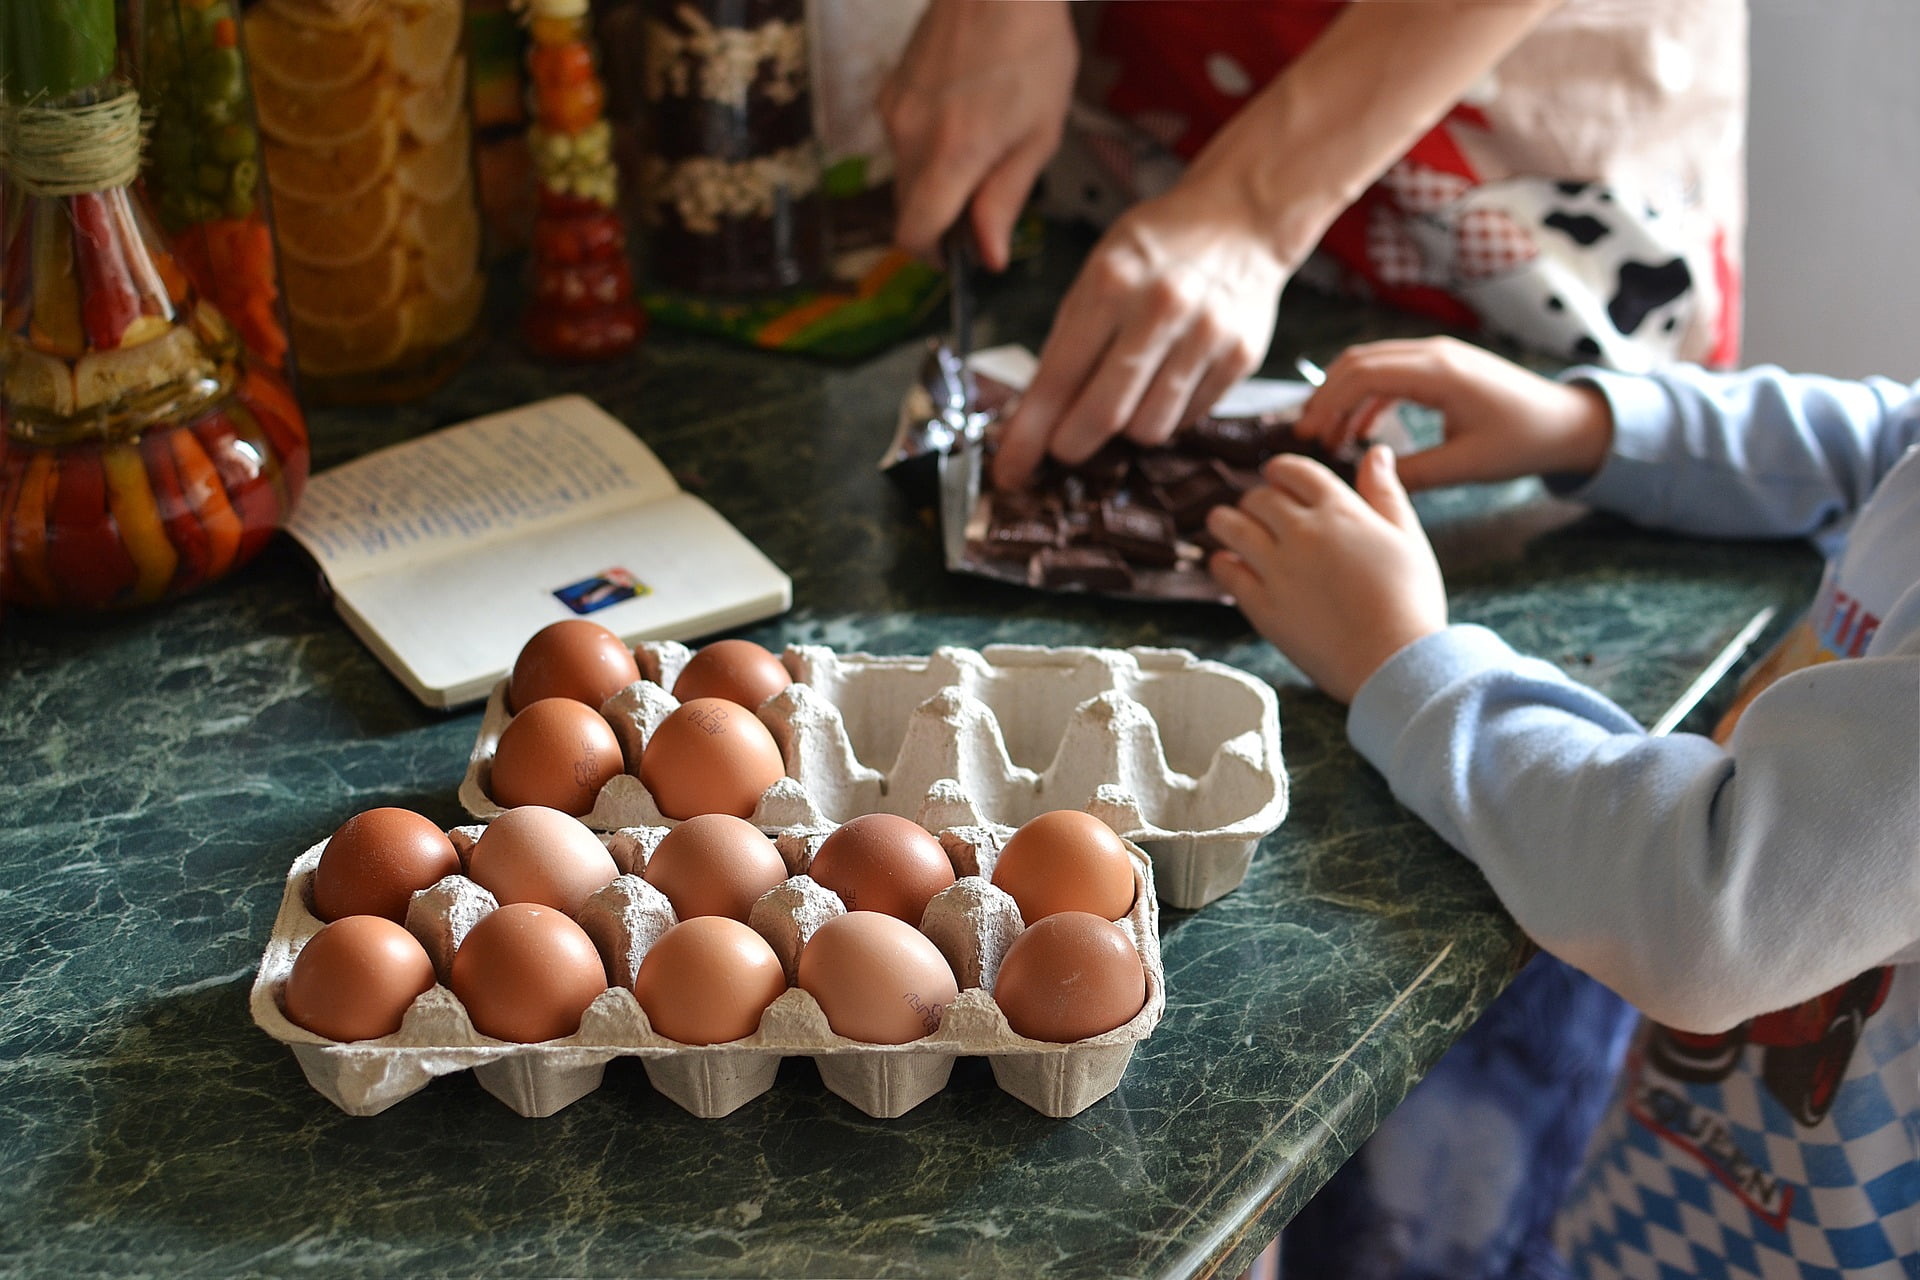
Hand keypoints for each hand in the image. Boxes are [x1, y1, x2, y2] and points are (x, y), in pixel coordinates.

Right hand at [878, 0, 1076, 270]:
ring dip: (934, 180)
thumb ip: (1006, 199)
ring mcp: (894, 111)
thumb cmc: (1032, 48)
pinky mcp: (890, 90)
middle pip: (908, 208)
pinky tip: (962, 115)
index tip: (957, 256)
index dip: (932, 256)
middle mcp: (910, 137)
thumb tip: (989, 255)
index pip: (913, 233)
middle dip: (940, 218)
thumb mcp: (1040, 134)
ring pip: (904, 173)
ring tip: (981, 144)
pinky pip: (901, 138)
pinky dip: (926, 146)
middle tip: (984, 200)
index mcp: (951, 155)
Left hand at [989, 175, 1289, 489]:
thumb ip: (1067, 342)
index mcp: (1111, 283)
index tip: (1010, 471)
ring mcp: (1207, 335)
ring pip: (1149, 429)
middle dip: (1072, 445)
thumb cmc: (1156, 248)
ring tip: (1126, 396)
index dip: (1029, 434)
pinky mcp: (1241, 357)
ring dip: (1126, 429)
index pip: (1059, 378)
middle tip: (1064, 447)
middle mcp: (1161, 309)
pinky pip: (1187, 419)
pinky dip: (1166, 414)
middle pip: (1105, 415)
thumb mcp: (1098, 271)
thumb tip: (1033, 419)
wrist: (1241, 217)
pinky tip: (1165, 382)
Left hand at [1207, 446, 1446, 703]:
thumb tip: (1376, 453)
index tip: (1276, 477)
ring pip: (1230, 526)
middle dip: (1256, 499)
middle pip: (1259, 498)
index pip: (1295, 471)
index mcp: (1340, 511)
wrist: (1394, 661)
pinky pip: (1225, 571)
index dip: (1281, 471)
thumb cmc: (1410, 602)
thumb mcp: (1408, 538)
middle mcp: (1302, 533)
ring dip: (1224, 521)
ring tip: (1224, 524)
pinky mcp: (1261, 605)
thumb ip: (1386, 493)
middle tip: (1256, 510)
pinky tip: (1227, 563)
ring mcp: (1277, 568)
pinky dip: (1221, 562)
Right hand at [1292, 337, 1614, 491]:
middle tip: (1306, 436)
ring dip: (1343, 395)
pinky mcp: (1442, 366)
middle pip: (1358, 361)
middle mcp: (1435, 353)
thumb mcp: (1465, 466)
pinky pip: (1392, 373)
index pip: (1362, 374)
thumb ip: (1412, 474)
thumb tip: (1364, 482)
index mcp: (1439, 372)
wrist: (1566, 421)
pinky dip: (1368, 397)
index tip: (1306, 435)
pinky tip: (1360, 430)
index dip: (1327, 403)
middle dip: (1325, 396)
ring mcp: (1439, 355)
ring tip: (1328, 436)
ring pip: (1371, 363)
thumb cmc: (1522, 441)